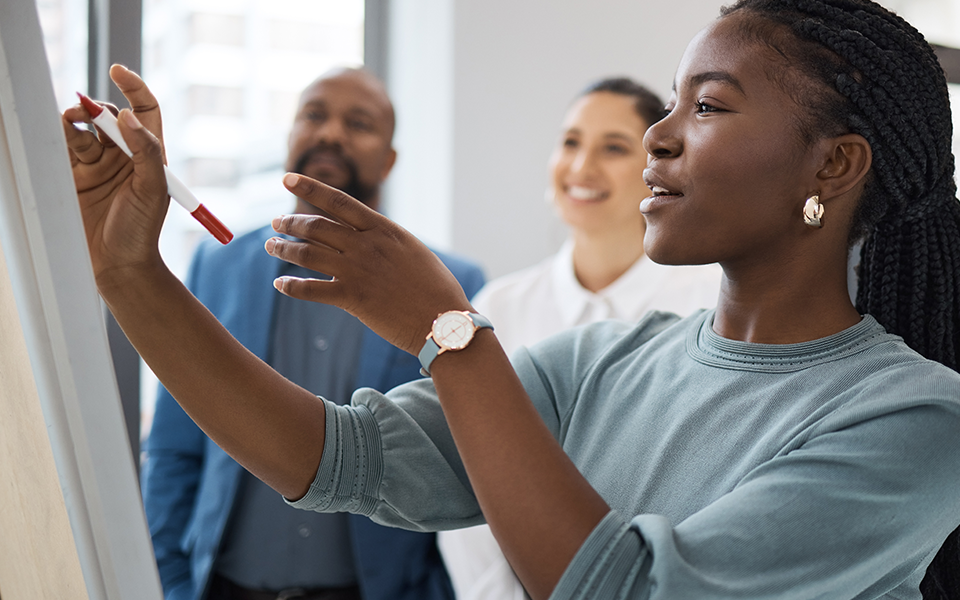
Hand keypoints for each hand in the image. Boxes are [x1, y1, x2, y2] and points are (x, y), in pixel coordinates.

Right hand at [61, 65, 169, 286]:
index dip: (134, 88)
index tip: (119, 72)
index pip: (145, 110)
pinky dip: (60, 133)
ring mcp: (98, 164)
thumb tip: (127, 116)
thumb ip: (146, 151)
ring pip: (83, 127)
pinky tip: (59, 132)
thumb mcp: (154, 191)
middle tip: (86, 111)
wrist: (118, 265)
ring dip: (76, 118)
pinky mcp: (74, 175)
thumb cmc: (142, 231)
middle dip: (97, 107)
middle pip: (109, 115)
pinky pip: (65, 145)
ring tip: (71, 121)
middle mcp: (124, 155)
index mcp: (150, 154)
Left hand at [267, 173, 472, 354]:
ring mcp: (357, 271)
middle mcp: (366, 245)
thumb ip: (386, 240)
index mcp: (383, 229)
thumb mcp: (413, 251)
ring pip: (307, 254)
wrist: (444, 320)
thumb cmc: (436, 288)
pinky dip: (291, 286)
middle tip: (276, 223)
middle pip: (316, 226)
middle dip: (291, 223)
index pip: (338, 201)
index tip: (288, 178)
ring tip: (272, 246)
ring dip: (283, 249)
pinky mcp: (352, 298)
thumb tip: (369, 234)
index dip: (309, 187)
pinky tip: (281, 285)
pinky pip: (310, 289)